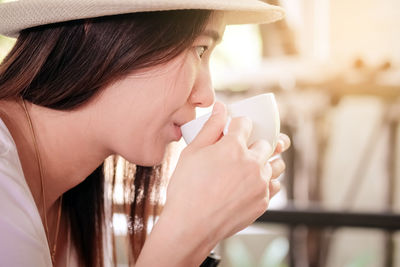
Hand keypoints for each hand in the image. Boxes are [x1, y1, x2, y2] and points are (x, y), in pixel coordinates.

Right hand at [164, 102, 289, 242]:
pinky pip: (274, 186)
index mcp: (233, 147)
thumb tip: (220, 108)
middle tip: (240, 152)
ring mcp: (260, 184)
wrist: (190, 225)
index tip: (233, 130)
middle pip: (265, 143)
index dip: (237, 124)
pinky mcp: (263, 202)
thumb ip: (210, 127)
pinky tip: (252, 185)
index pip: (245, 123)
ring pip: (276, 165)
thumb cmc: (186, 188)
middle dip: (254, 143)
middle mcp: (252, 163)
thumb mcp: (192, 152)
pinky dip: (266, 182)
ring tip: (250, 168)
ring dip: (266, 162)